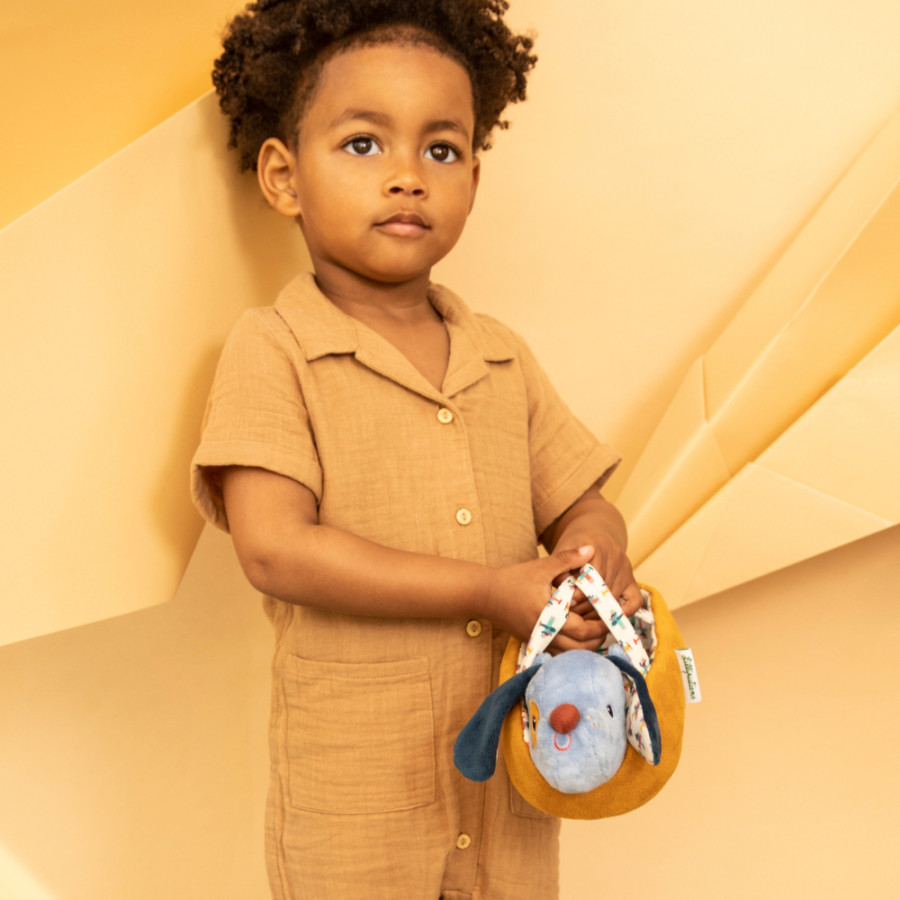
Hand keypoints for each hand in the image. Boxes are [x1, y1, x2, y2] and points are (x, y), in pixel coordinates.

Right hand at [483, 546, 611, 652]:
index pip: (583, 630)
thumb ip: (568, 558)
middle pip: (581, 648)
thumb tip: (591, 549)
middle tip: (608, 622)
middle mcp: (544, 633)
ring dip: (587, 644)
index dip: (601, 625)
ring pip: (571, 653)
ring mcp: (539, 640)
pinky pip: (560, 651)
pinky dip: (573, 646)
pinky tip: (578, 632)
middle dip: (598, 637)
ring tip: (597, 626)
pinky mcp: (534, 642)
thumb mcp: (542, 566)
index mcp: (548, 616)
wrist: (484, 595)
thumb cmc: (512, 579)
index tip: (612, 615)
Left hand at [565, 532, 641, 621]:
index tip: (569, 603)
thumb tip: (564, 590)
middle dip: (587, 605)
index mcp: (596, 545)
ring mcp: (625, 568)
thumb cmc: (574, 545)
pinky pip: (635, 600)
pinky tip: (610, 619)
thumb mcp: (562, 551)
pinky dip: (625, 612)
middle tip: (573, 616)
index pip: (593, 574)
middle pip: (604, 588)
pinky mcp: (632, 579)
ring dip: (598, 612)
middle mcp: (615, 556)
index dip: (580, 592)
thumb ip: (560, 568)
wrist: (593, 533)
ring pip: (615, 597)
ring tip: (582, 620)